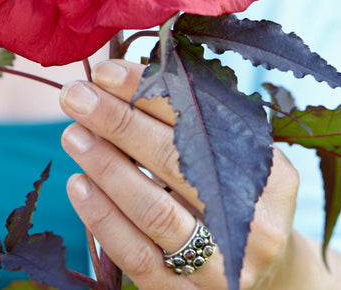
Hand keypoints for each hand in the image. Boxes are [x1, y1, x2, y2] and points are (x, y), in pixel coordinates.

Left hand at [58, 59, 336, 289]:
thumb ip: (188, 119)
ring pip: (154, 211)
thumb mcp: (229, 154)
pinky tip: (77, 185)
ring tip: (72, 133)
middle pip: (174, 161)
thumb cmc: (233, 195)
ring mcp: (223, 264)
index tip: (105, 71)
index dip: (147, 91)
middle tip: (75, 95)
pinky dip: (103, 219)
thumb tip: (118, 76)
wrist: (268, 277)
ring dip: (105, 167)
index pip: (199, 119)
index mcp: (267, 171)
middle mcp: (252, 220)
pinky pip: (139, 257)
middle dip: (117, 121)